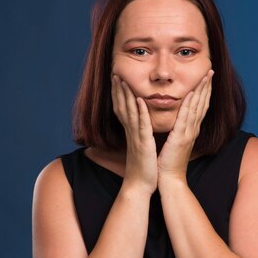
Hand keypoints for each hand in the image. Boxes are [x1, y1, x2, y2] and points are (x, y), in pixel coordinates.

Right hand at [111, 74, 157, 194]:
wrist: (140, 185)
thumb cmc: (142, 167)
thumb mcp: (139, 146)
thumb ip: (137, 134)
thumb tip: (137, 126)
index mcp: (131, 132)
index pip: (123, 109)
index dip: (118, 94)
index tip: (116, 79)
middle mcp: (130, 132)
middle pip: (122, 106)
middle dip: (118, 89)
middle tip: (115, 73)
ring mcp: (136, 137)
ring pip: (129, 112)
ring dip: (125, 95)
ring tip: (122, 79)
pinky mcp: (143, 143)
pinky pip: (141, 125)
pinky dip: (140, 112)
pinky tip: (138, 99)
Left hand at [157, 70, 212, 185]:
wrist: (170, 179)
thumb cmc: (169, 162)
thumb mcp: (176, 142)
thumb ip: (179, 130)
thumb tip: (178, 122)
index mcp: (191, 130)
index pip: (200, 106)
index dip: (204, 91)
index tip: (207, 78)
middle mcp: (193, 129)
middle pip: (202, 103)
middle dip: (207, 86)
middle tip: (211, 70)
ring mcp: (188, 133)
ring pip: (197, 107)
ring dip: (201, 90)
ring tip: (205, 76)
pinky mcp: (180, 137)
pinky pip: (184, 117)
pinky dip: (187, 104)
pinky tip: (189, 92)